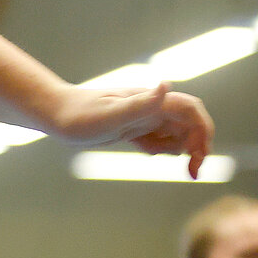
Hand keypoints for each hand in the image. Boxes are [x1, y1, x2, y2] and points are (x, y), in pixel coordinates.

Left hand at [50, 82, 212, 176]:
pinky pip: (157, 139)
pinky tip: (142, 149)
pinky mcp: (131, 128)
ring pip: (176, 133)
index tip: (198, 156)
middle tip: (190, 172)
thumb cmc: (78, 116)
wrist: (53, 115)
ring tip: (150, 151)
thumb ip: (140, 104)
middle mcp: (148, 107)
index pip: (192, 110)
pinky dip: (159, 148)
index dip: (204, 131)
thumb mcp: (110, 115)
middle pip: (189, 124)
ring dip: (177, 148)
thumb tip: (166, 85)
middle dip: (196, 146)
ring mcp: (140, 117)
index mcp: (149, 101)